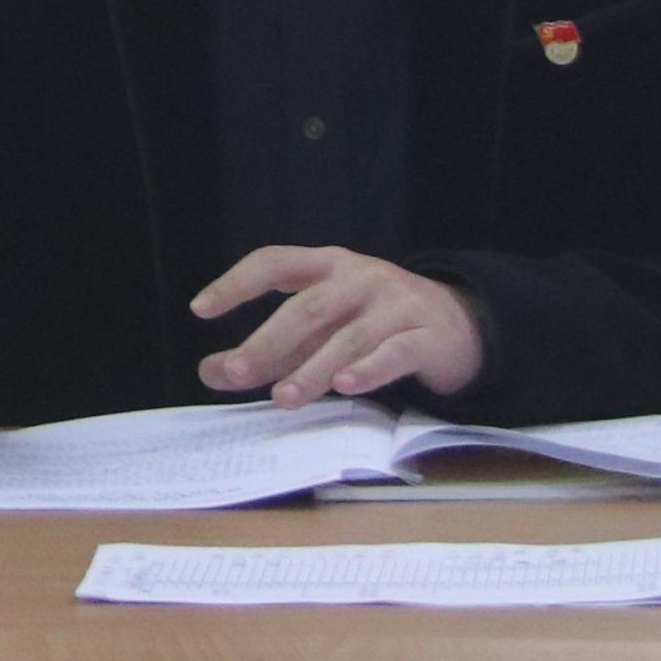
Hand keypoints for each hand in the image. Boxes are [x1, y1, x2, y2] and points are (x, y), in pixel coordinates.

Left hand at [190, 247, 483, 404]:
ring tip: (282, 397)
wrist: (460, 325)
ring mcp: (396, 304)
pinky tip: (345, 386)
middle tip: (236, 370)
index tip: (200, 309)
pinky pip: (395, 352)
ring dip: (312, 368)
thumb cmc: (373, 323)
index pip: (274, 262)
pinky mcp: (427, 336)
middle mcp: (360, 277)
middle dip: (269, 340)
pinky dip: (370, 369)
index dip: (236, 283)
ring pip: (348, 336)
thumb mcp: (322, 328)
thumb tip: (211, 372)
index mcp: (326, 265)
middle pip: (308, 307)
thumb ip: (271, 349)